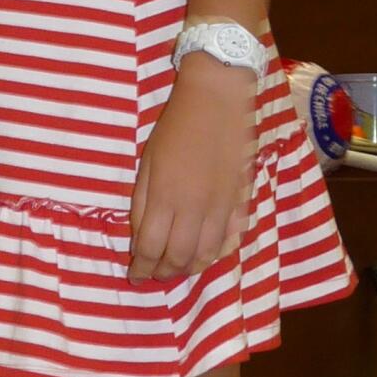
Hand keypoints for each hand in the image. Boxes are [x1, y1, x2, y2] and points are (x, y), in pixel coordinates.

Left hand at [128, 60, 255, 285]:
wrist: (218, 100)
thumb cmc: (175, 127)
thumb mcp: (146, 162)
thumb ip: (142, 203)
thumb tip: (139, 239)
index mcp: (165, 196)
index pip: (151, 247)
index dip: (141, 267)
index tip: (135, 275)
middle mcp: (195, 208)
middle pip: (178, 257)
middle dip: (163, 273)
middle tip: (154, 276)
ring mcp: (222, 206)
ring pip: (207, 255)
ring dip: (190, 269)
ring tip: (177, 270)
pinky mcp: (241, 200)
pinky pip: (230, 239)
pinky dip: (216, 254)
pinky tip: (204, 256)